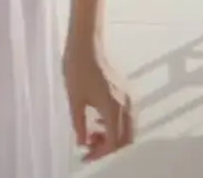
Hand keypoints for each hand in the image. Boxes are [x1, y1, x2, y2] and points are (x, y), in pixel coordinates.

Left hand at [63, 42, 134, 161]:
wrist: (86, 46)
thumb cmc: (77, 69)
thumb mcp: (74, 101)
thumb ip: (79, 125)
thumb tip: (83, 143)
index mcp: (113, 107)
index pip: (113, 141)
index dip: (100, 153)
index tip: (85, 155)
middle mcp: (126, 104)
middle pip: (125, 139)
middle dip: (108, 147)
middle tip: (89, 148)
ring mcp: (129, 98)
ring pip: (127, 129)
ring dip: (112, 137)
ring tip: (91, 135)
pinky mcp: (126, 93)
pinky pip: (126, 118)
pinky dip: (115, 126)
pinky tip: (97, 122)